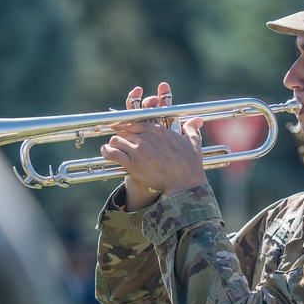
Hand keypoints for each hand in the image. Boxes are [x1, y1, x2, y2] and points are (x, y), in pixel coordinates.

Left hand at [101, 82, 205, 209]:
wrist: (185, 183)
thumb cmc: (190, 164)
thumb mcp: (193, 143)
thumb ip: (191, 129)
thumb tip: (196, 121)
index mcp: (158, 130)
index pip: (136, 121)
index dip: (129, 125)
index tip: (126, 128)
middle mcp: (146, 137)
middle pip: (124, 130)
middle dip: (122, 136)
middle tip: (121, 142)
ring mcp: (138, 150)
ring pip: (116, 140)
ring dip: (114, 144)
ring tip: (114, 148)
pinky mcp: (133, 163)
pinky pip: (112, 153)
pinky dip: (107, 152)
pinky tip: (107, 153)